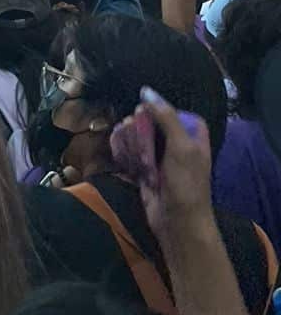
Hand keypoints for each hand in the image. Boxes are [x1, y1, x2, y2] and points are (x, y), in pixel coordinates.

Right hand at [114, 89, 214, 245]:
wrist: (178, 224)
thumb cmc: (186, 185)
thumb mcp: (181, 146)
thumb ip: (165, 116)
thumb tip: (146, 90)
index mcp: (191, 131)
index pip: (165, 108)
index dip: (154, 112)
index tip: (145, 119)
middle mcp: (174, 140)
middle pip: (146, 119)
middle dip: (137, 130)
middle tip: (138, 143)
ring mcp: (158, 154)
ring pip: (134, 134)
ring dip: (129, 144)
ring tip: (134, 158)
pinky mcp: (144, 168)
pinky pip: (128, 151)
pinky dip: (124, 154)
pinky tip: (124, 161)